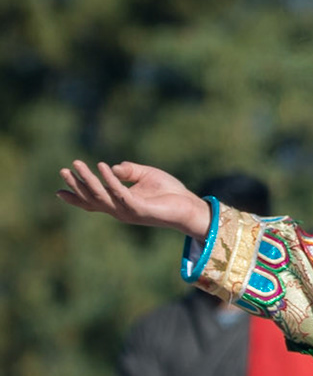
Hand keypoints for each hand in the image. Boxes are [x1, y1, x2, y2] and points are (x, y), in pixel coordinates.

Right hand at [57, 160, 213, 238]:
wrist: (191, 206)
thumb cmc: (170, 193)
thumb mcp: (146, 175)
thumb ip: (129, 171)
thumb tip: (113, 167)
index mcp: (120, 203)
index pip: (93, 202)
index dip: (76, 197)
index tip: (58, 191)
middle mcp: (121, 209)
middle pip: (92, 199)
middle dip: (77, 185)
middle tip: (63, 170)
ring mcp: (129, 211)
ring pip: (101, 196)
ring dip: (88, 179)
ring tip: (76, 164)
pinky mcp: (139, 209)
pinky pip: (120, 193)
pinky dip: (110, 180)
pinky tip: (103, 166)